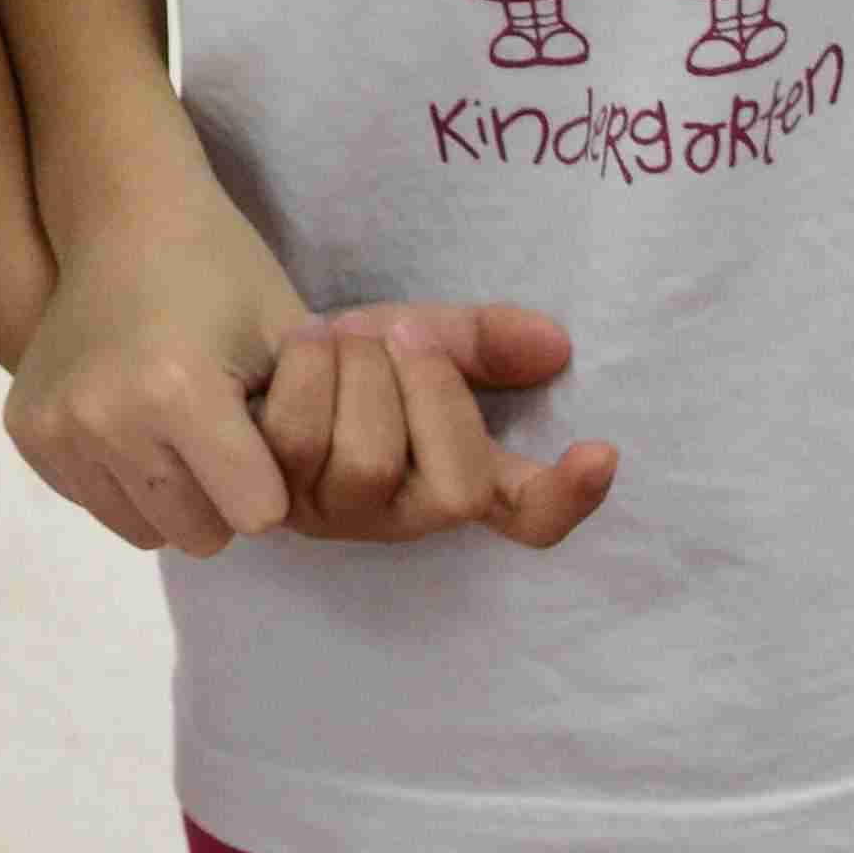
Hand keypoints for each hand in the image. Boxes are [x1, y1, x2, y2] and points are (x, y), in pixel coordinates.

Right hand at [3, 181, 313, 553]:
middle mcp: (103, 419)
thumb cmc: (222, 271)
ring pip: (143, 531)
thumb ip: (310, 433)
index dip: (274, 478)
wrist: (125, 219)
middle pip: (199, 535)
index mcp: (177, 391)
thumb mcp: (291, 340)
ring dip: (171, 496)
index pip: (257, 515)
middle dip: (223, 497)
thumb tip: (301, 507)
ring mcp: (56, 428)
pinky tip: (129, 415)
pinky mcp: (27, 432)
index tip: (262, 430)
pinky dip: (122, 478)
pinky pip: (96, 503)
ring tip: (174, 425)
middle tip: (219, 430)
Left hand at [259, 302, 617, 551]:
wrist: (250, 351)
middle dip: (425, 389)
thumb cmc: (350, 360)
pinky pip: (295, 443)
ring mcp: (336, 516)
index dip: (568, 498)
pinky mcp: (271, 502)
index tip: (603, 451)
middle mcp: (402, 516)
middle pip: (449, 486)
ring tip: (340, 336)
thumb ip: (481, 340)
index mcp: (457, 479)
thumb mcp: (421, 338)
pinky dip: (305, 372)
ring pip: (368, 463)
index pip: (529, 518)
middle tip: (398, 333)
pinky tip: (301, 343)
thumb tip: (557, 342)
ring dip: (359, 374)